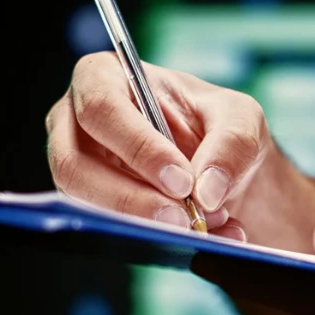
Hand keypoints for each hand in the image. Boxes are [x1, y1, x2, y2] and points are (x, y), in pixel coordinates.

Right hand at [45, 52, 273, 239]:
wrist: (221, 166)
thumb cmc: (217, 124)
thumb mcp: (241, 118)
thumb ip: (231, 145)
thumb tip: (204, 192)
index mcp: (103, 76)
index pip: (102, 108)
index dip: (139, 148)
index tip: (182, 181)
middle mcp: (74, 120)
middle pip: (75, 164)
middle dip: (132, 199)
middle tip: (183, 220)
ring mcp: (74, 164)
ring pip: (84, 204)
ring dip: (143, 223)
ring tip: (199, 227)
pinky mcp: (87, 202)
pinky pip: (105, 228)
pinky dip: (155, 238)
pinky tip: (199, 237)